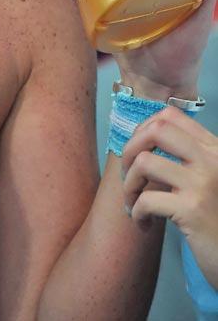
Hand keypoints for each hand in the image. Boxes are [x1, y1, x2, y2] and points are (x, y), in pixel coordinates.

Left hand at [122, 106, 217, 288]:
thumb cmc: (216, 219)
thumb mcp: (209, 179)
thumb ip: (188, 158)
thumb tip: (142, 142)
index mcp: (214, 149)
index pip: (171, 116)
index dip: (144, 128)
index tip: (137, 150)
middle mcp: (211, 160)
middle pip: (156, 130)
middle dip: (130, 149)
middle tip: (129, 175)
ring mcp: (202, 183)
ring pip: (144, 162)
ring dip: (129, 185)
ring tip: (134, 203)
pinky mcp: (192, 210)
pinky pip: (146, 200)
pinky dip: (136, 213)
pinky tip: (144, 223)